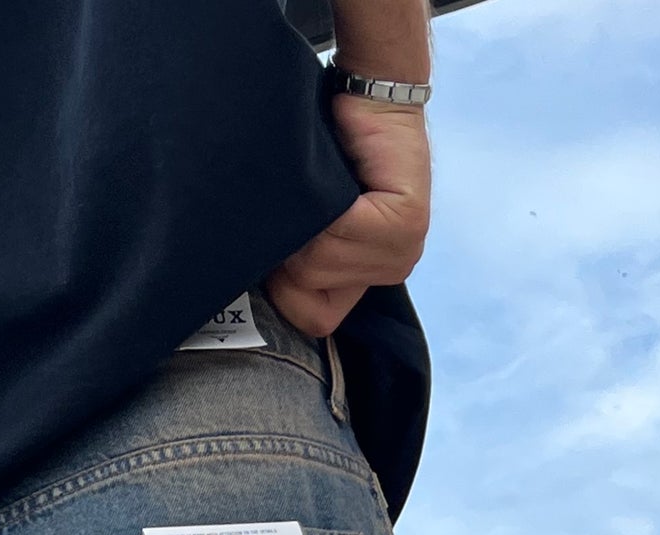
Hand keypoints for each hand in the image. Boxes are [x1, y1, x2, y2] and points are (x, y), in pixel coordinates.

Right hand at [264, 95, 430, 338]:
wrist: (369, 89)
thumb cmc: (328, 145)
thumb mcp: (308, 218)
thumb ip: (293, 259)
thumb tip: (253, 281)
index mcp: (367, 276)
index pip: (314, 320)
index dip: (287, 282)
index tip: (293, 232)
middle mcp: (392, 270)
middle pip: (307, 291)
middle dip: (290, 246)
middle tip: (307, 197)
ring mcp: (404, 250)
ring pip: (317, 263)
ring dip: (303, 220)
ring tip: (319, 183)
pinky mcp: (406, 222)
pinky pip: (338, 233)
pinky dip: (322, 203)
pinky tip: (333, 173)